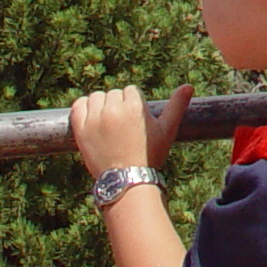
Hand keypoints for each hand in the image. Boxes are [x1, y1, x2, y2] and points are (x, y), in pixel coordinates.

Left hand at [69, 82, 191, 177]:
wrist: (126, 180)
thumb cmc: (149, 155)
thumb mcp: (167, 130)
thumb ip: (177, 105)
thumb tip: (188, 86)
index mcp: (135, 106)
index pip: (130, 91)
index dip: (133, 104)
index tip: (133, 119)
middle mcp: (114, 109)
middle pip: (113, 93)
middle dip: (118, 104)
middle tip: (121, 124)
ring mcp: (95, 119)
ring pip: (96, 97)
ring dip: (101, 105)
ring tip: (106, 121)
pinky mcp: (81, 129)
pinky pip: (78, 106)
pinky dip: (83, 107)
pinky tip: (90, 116)